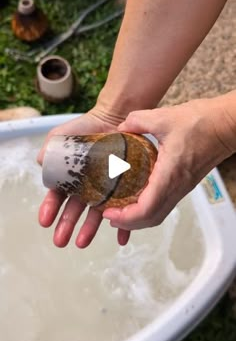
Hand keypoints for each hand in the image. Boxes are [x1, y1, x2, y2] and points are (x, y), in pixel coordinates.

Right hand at [38, 109, 130, 247]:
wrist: (113, 120)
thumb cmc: (85, 128)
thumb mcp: (62, 136)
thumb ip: (50, 148)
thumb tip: (41, 161)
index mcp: (70, 179)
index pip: (58, 197)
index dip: (50, 209)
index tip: (45, 220)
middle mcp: (87, 189)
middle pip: (75, 210)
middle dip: (66, 226)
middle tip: (60, 240)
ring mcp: (105, 191)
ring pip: (96, 214)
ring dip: (88, 230)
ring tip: (82, 242)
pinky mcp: (123, 190)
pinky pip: (125, 210)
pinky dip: (124, 226)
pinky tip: (121, 239)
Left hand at [103, 98, 232, 230]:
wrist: (226, 125)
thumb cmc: (202, 122)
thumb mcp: (163, 117)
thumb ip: (137, 121)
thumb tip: (121, 127)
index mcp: (169, 174)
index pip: (146, 209)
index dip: (125, 217)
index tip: (108, 212)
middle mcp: (176, 187)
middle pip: (151, 218)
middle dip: (128, 223)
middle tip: (109, 215)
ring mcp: (182, 188)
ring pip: (159, 214)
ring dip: (138, 218)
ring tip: (119, 211)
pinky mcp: (184, 184)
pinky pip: (164, 205)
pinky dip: (148, 209)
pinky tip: (136, 198)